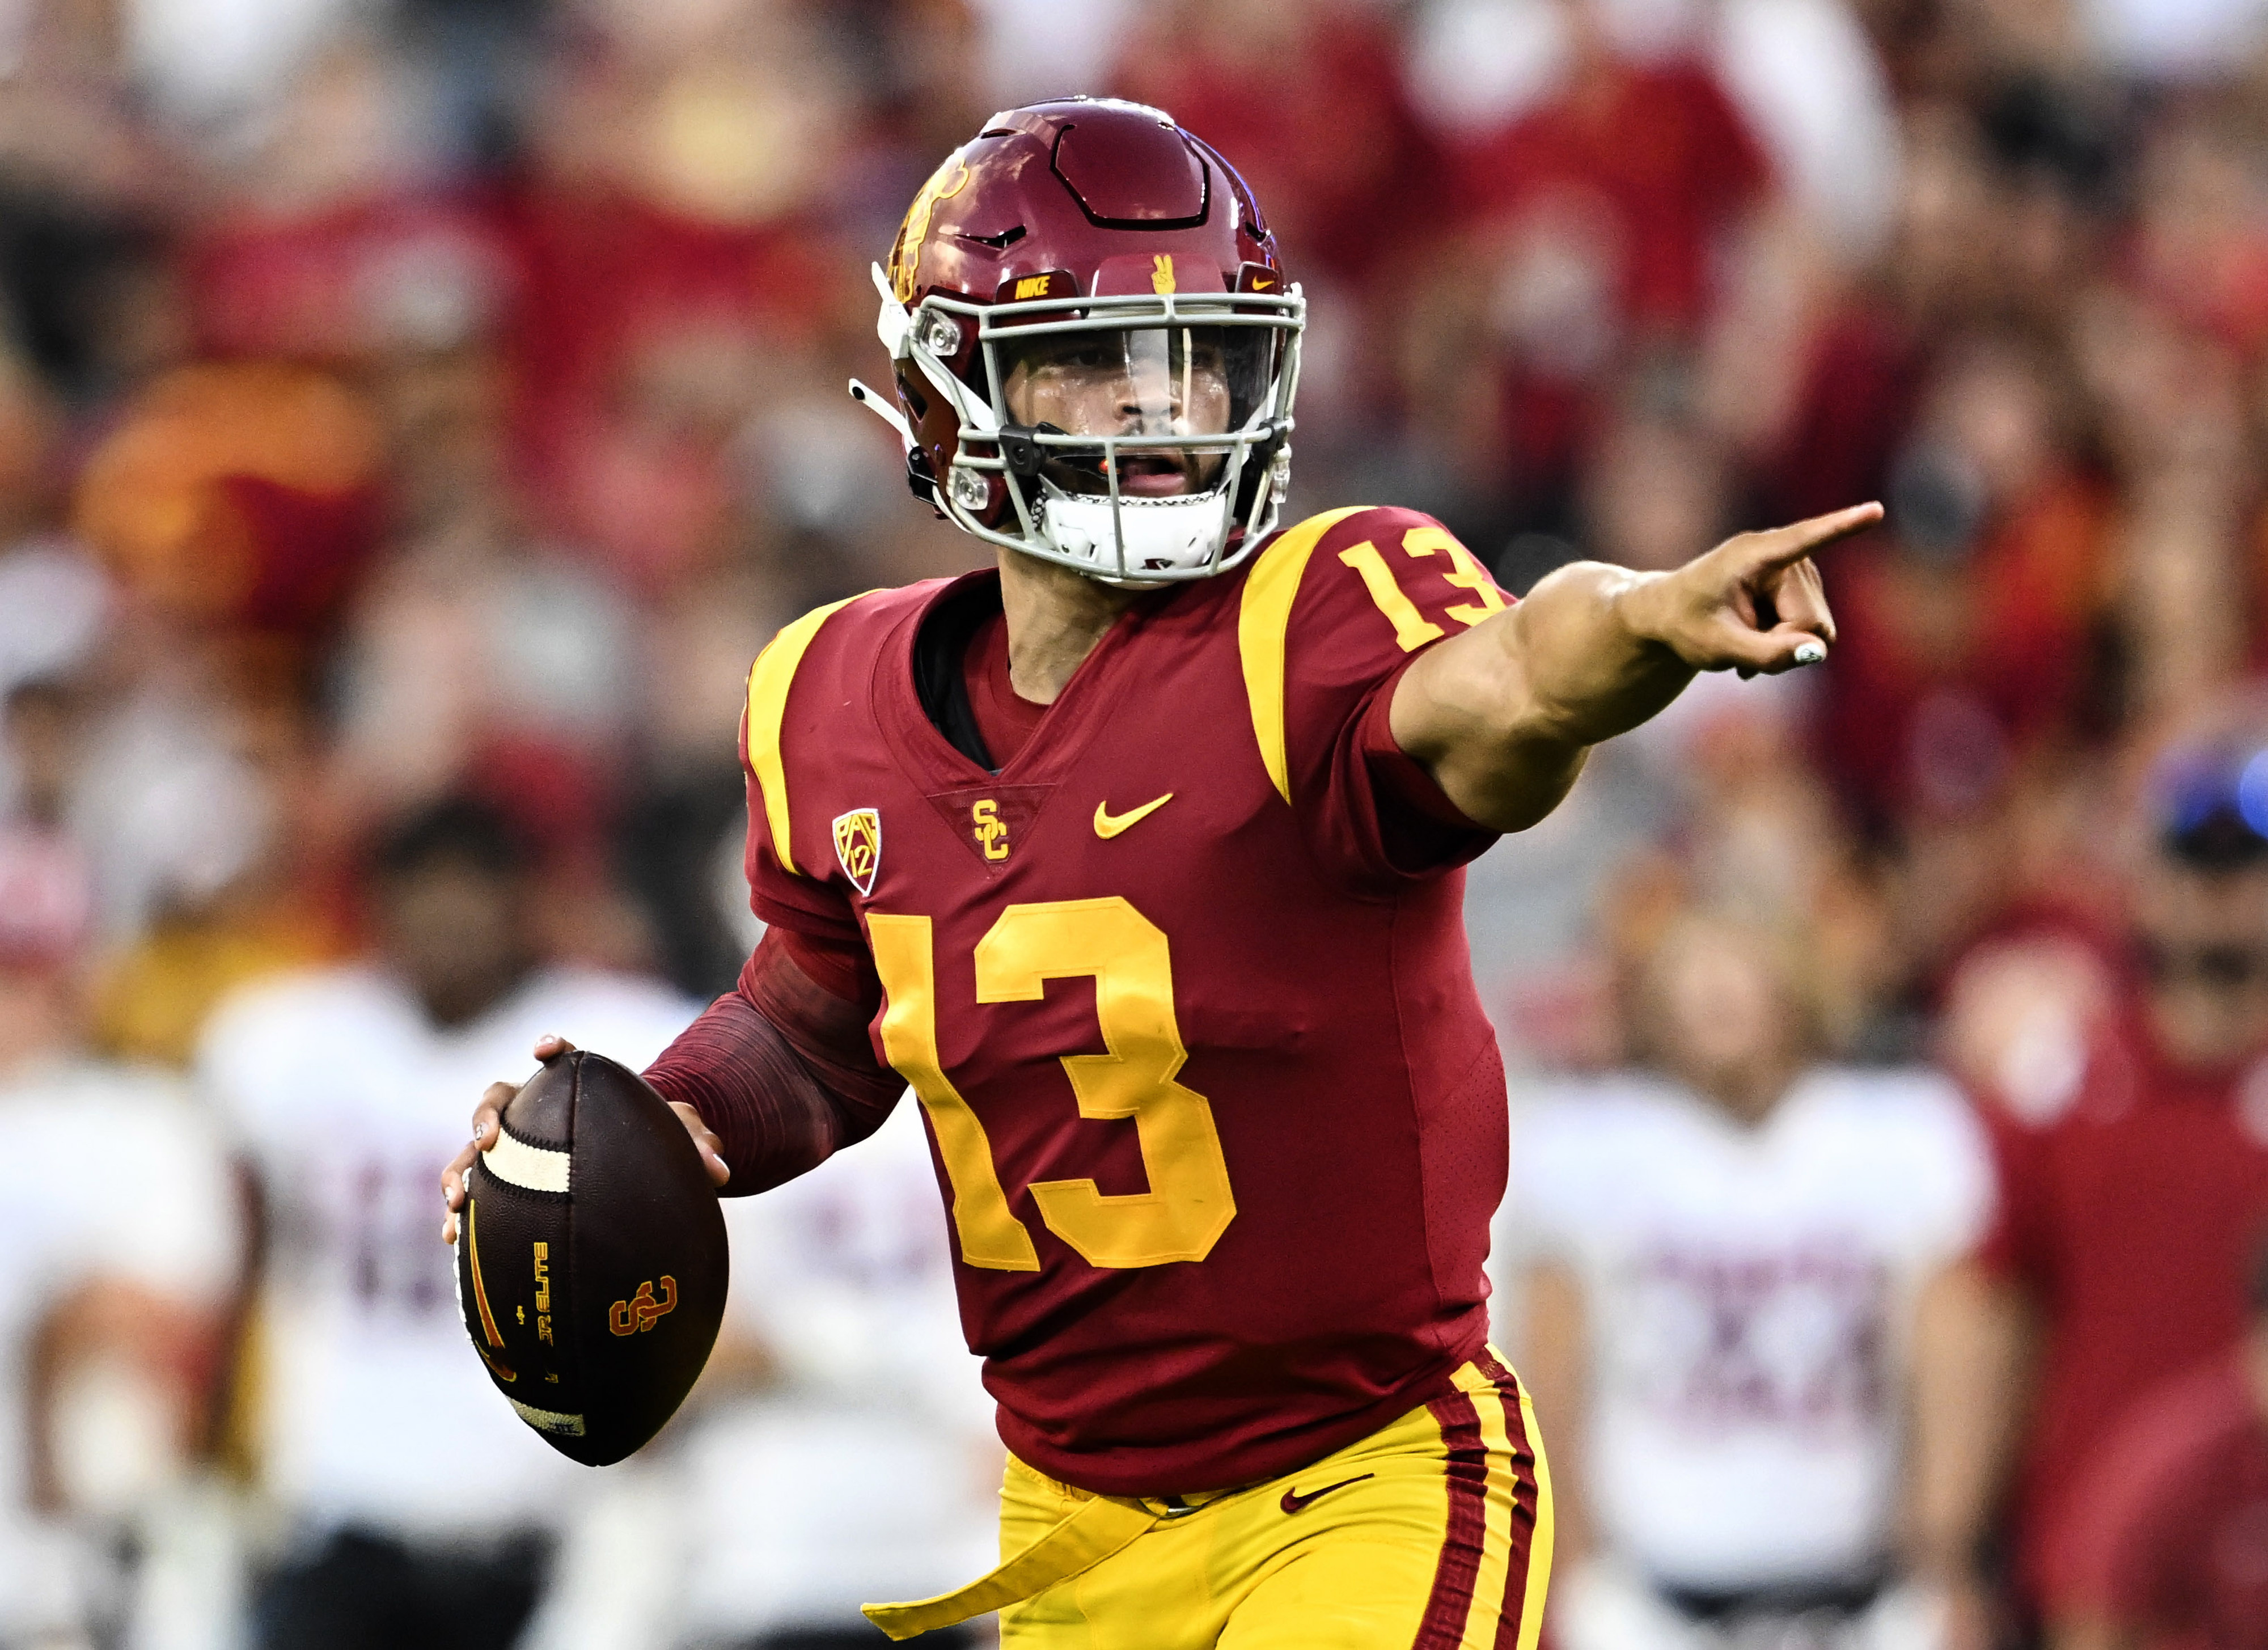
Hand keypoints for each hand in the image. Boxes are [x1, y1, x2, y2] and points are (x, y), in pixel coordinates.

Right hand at [440, 1035, 729, 1243]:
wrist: (627, 1164)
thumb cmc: (649, 1138)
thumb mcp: (678, 1135)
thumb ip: (697, 1142)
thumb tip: (721, 1171)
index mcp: (574, 1085)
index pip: (561, 1057)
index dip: (552, 1049)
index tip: (544, 1049)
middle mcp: (533, 1110)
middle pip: (496, 1100)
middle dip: (485, 1116)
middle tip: (489, 1139)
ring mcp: (512, 1149)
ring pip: (472, 1151)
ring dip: (459, 1171)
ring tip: (457, 1201)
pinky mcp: (502, 1185)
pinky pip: (474, 1196)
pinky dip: (462, 1215)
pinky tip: (453, 1239)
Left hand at [1625, 501, 1878, 677]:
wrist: (1671, 614)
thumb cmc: (1687, 625)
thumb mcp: (1716, 648)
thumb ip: (1765, 654)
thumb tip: (1817, 653)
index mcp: (1755, 554)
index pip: (1806, 539)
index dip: (1843, 527)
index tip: (1875, 510)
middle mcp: (1785, 555)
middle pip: (1813, 622)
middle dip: (1783, 645)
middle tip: (1740, 650)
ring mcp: (1800, 571)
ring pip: (1818, 631)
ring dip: (1782, 647)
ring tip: (1743, 642)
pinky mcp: (1806, 588)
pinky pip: (1815, 632)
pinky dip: (1786, 645)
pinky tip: (1755, 642)